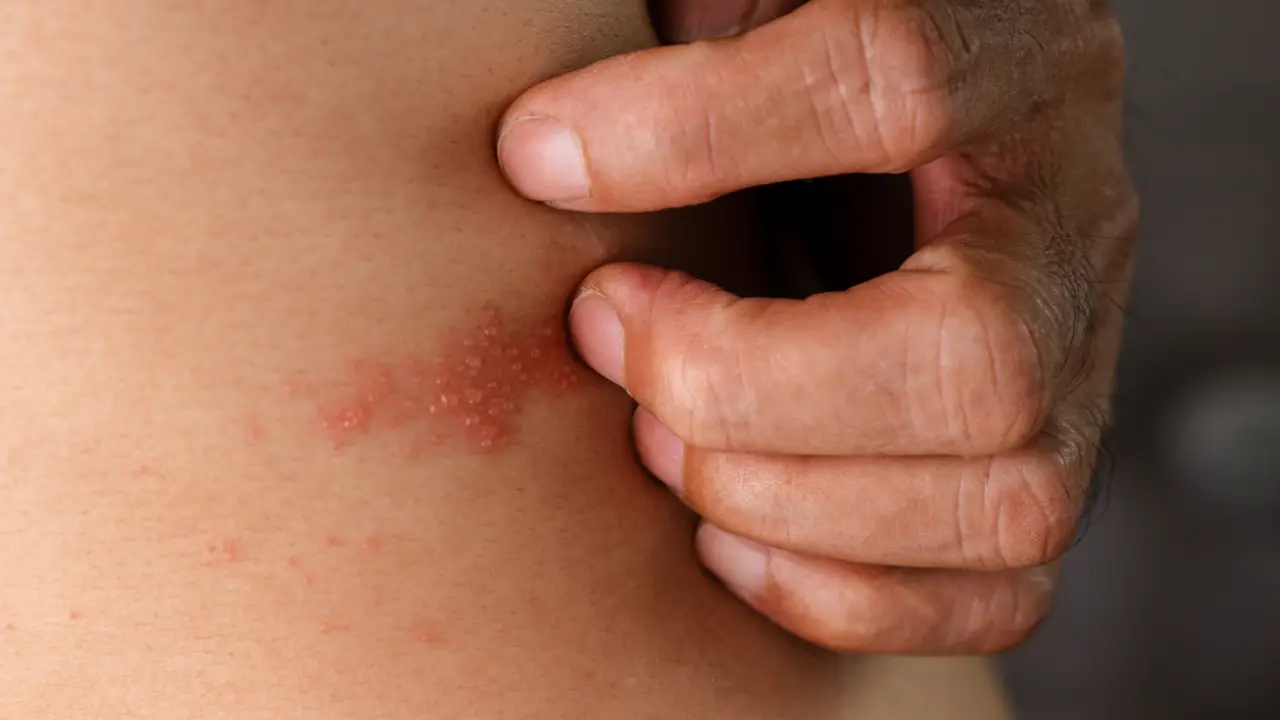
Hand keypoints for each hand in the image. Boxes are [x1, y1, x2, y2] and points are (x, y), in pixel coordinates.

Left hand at [496, 0, 1137, 653]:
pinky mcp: (1049, 470)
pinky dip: (839, 593)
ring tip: (654, 439)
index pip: (897, 77)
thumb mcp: (781, 3)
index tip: (538, 156)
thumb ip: (709, 35)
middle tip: (607, 335)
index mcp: (1019, 60)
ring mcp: (1084, 367)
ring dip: (781, 497)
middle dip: (746, 382)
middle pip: (975, 353)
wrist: (958, 134)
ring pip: (1001, 500)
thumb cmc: (830, 61)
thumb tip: (553, 151)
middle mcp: (1075, 225)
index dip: (700, 129)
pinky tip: (723, 533)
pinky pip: (994, 591)